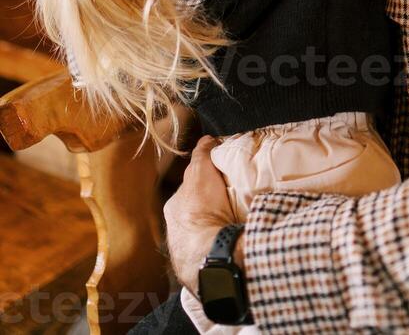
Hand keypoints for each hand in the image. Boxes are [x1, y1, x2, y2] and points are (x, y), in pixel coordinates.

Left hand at [163, 135, 243, 294]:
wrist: (208, 254)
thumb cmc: (202, 210)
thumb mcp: (201, 172)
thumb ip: (202, 154)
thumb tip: (207, 139)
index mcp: (174, 208)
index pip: (189, 192)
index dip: (204, 186)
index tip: (218, 184)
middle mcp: (175, 231)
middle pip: (194, 214)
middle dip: (208, 210)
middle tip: (229, 205)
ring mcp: (185, 253)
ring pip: (201, 236)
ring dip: (213, 231)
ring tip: (234, 227)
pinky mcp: (198, 271)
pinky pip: (210, 254)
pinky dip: (219, 249)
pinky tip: (232, 247)